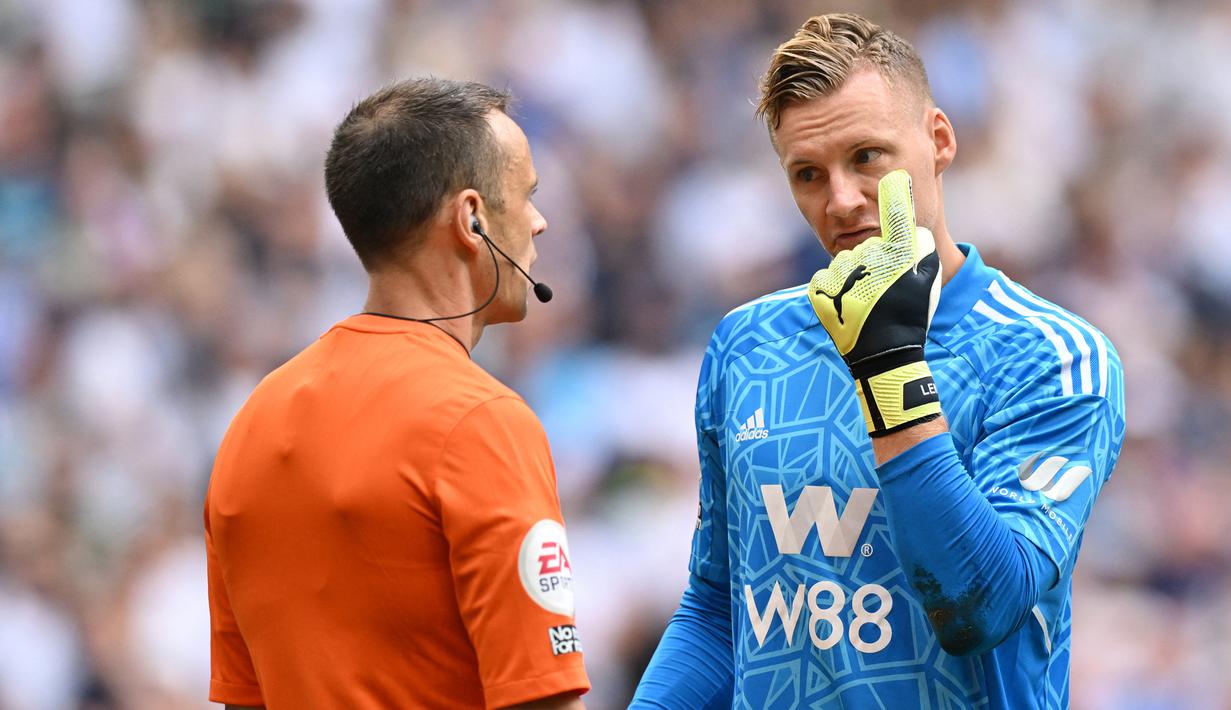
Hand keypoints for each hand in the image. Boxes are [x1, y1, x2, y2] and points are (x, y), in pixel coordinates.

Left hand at [807, 169, 942, 436]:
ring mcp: (843, 274)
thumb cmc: (911, 316)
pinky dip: (832, 291)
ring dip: (852, 279)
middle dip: (873, 264)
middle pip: (867, 246)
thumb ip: (918, 246)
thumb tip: (907, 227)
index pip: (898, 215)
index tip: (894, 178)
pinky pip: (825, 280)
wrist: (884, 356)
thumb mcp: (927, 278)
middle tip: (884, 294)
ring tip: (866, 304)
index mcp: (900, 254)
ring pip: (845, 264)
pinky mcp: (820, 290)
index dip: (896, 195)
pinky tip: (847, 308)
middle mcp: (870, 259)